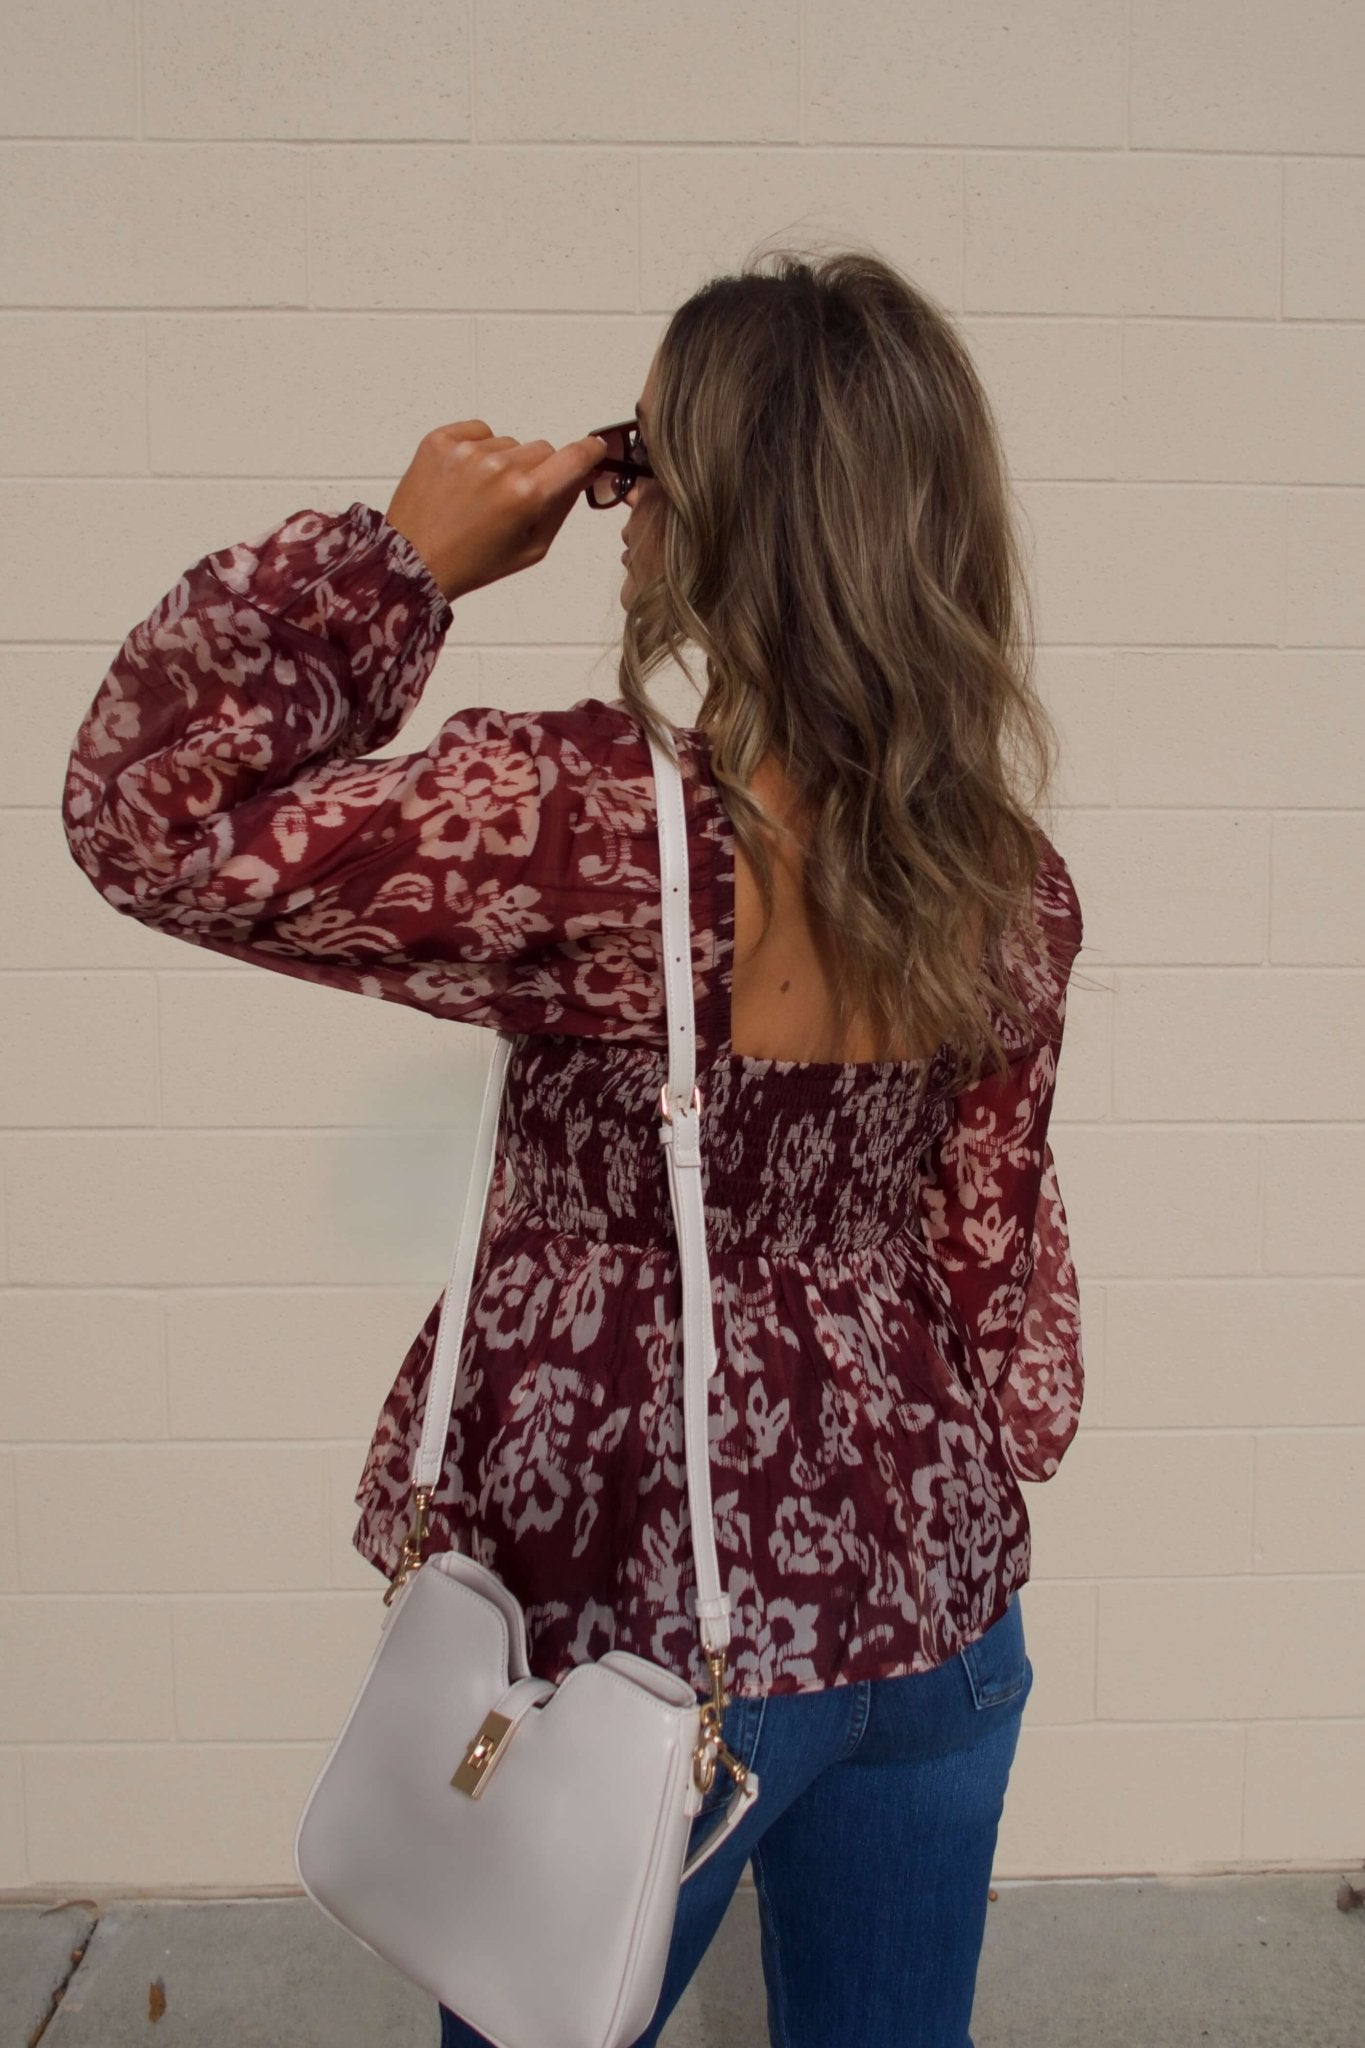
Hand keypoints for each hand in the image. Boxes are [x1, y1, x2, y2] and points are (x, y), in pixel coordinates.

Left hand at [384, 421, 608, 602]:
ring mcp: (468, 450)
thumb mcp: (531, 547)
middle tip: (513, 499)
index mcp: (526, 496)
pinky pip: (478, 430)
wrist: (414, 560)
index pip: (575, 457)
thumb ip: (562, 507)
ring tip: (480, 494)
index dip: (589, 452)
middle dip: (537, 470)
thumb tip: (583, 474)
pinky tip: (464, 479)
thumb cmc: (471, 562)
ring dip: (503, 461)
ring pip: (509, 442)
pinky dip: (477, 448)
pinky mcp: (442, 440)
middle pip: (542, 449)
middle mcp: (499, 467)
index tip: (594, 449)